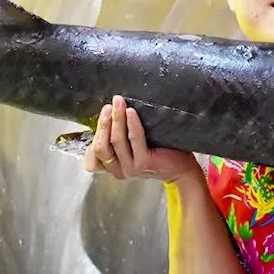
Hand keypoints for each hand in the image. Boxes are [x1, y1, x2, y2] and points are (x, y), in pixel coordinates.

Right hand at [83, 95, 200, 183]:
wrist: (181, 169)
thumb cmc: (158, 153)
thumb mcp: (132, 149)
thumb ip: (118, 140)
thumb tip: (109, 114)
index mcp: (113, 167)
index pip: (92, 156)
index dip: (94, 135)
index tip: (102, 115)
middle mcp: (118, 170)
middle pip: (101, 146)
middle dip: (103, 123)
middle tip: (109, 105)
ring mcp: (130, 169)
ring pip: (116, 141)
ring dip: (116, 119)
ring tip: (118, 103)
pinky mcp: (144, 163)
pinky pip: (134, 139)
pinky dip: (131, 123)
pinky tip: (131, 111)